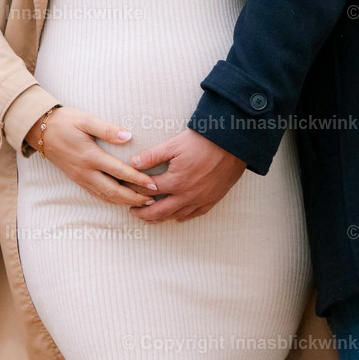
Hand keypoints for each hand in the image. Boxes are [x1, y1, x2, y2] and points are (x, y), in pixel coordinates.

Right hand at [25, 107, 159, 207]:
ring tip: (142, 202)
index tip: (153, 184)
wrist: (40, 130)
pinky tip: (121, 200)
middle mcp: (85, 171)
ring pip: (105, 196)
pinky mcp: (77, 179)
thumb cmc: (65, 121)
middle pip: (114, 191)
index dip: (138, 179)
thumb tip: (128, 137)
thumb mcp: (86, 120)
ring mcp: (80, 178)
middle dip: (134, 197)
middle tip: (152, 199)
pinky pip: (96, 194)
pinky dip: (111, 199)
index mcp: (90, 156)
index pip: (119, 171)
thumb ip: (107, 129)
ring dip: (124, 201)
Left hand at [127, 128, 246, 222]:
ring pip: (176, 215)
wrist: (233, 143)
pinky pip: (194, 214)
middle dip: (143, 213)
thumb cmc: (203, 141)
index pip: (148, 190)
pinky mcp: (212, 200)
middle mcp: (187, 195)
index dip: (134, 189)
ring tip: (150, 217)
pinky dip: (182, 217)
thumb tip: (133, 163)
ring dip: (161, 218)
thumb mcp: (174, 145)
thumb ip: (152, 156)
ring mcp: (200, 200)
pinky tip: (176, 216)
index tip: (125, 188)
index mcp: (175, 182)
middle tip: (132, 211)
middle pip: (159, 211)